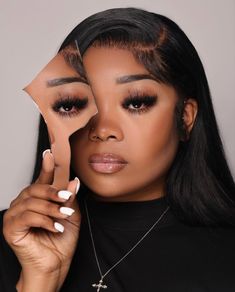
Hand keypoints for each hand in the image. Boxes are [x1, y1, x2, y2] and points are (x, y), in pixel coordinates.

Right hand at [3, 150, 80, 290]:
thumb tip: (72, 181)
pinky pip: (27, 217)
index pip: (41, 180)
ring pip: (31, 202)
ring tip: (63, 217)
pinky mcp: (11, 228)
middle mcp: (23, 204)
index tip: (50, 153)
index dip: (46, 167)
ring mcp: (15, 216)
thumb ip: (69, 199)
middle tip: (66, 198)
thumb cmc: (61, 241)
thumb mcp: (70, 215)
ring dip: (51, 209)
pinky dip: (44, 220)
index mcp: (37, 200)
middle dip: (52, 192)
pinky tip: (54, 227)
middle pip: (34, 188)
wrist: (55, 264)